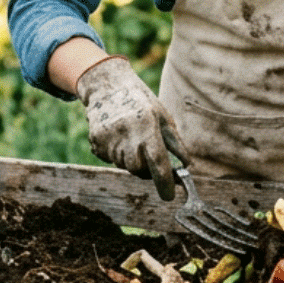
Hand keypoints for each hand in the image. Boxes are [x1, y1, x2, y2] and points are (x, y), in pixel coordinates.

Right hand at [74, 56, 179, 200]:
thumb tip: (187, 167)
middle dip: (146, 169)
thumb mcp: (163, 117)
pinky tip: (119, 136)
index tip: (170, 195)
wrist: (108, 86)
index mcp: (147, 125)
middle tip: (149, 155)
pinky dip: (117, 154)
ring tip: (132, 138)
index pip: (157, 161)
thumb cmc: (142, 103)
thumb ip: (175, 144)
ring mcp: (108, 138)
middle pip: (138, 169)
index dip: (165, 181)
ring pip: (124, 165)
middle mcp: (126, 133)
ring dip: (131, 160)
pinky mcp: (95, 140)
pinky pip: (110, 159)